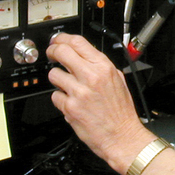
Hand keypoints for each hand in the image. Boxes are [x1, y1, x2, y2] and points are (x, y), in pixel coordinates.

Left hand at [46, 32, 154, 173]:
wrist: (122, 136)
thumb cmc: (121, 113)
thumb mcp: (118, 80)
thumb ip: (101, 67)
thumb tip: (84, 55)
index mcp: (104, 68)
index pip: (78, 42)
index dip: (63, 38)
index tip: (58, 40)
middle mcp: (91, 77)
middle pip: (61, 52)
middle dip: (53, 51)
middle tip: (52, 55)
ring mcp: (79, 92)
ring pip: (54, 74)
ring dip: (57, 79)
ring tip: (66, 86)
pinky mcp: (70, 108)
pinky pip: (55, 96)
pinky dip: (60, 99)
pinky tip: (70, 102)